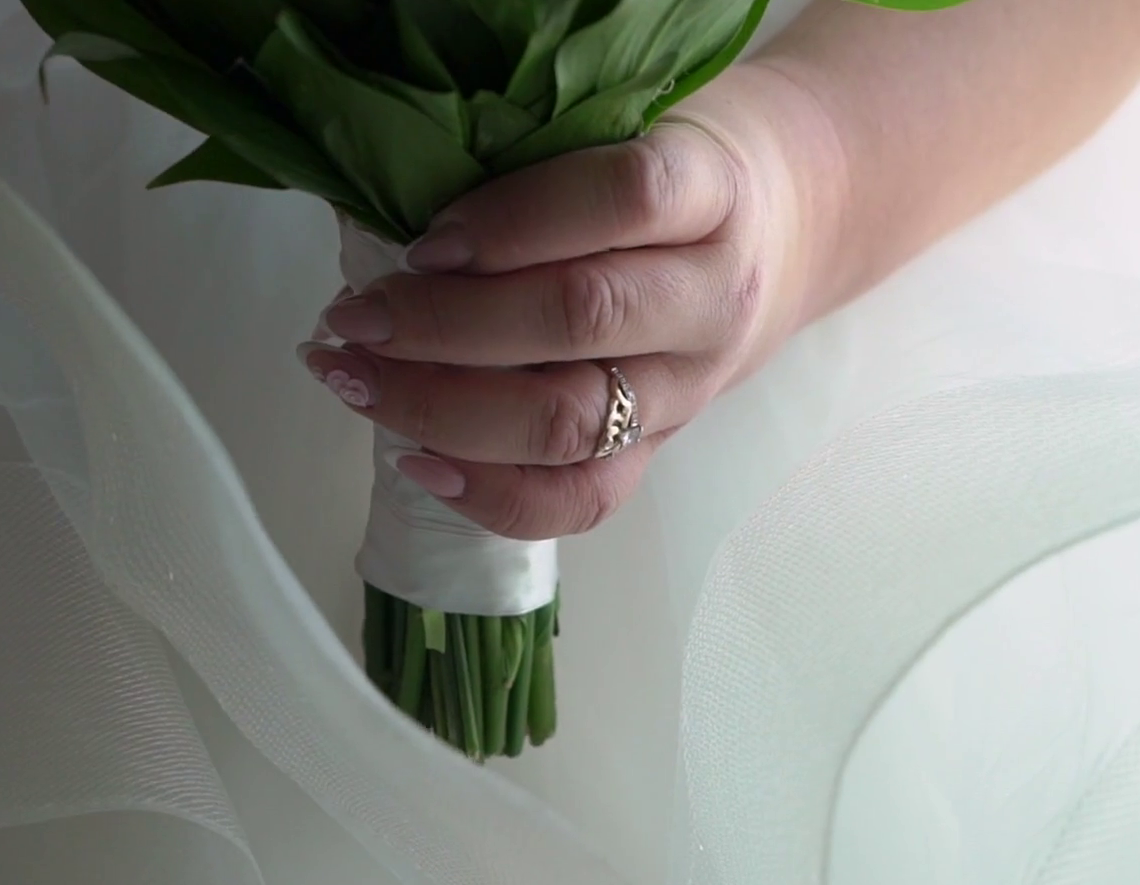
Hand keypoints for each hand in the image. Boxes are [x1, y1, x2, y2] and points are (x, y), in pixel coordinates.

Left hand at [299, 64, 844, 540]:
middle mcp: (711, 297)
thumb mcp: (632, 130)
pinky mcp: (660, 451)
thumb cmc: (676, 173)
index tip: (421, 238)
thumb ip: (540, 161)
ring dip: (441, 408)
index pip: (625, 197)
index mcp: (713, 191)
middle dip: (443, 324)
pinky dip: (489, 494)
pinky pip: (579, 500)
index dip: (512, 221)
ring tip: (355, 380)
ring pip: (567, 421)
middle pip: (578, 319)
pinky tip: (415, 462)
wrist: (785, 234)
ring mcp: (688, 387)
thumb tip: (383, 203)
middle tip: (353, 318)